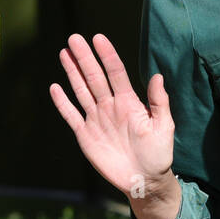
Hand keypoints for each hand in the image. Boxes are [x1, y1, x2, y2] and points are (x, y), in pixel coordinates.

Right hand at [48, 33, 173, 197]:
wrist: (144, 180)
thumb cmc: (158, 153)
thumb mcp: (163, 127)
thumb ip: (159, 102)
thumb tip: (158, 76)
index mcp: (129, 102)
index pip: (116, 73)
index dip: (107, 55)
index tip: (98, 38)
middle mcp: (110, 106)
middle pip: (94, 77)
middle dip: (85, 58)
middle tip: (74, 38)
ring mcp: (97, 119)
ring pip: (82, 91)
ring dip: (72, 72)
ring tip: (65, 52)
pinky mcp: (86, 135)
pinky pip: (71, 116)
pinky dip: (63, 102)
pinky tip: (55, 87)